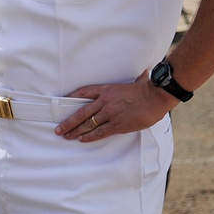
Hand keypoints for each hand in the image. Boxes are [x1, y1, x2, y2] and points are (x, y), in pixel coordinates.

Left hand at [54, 73, 175, 142]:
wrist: (155, 96)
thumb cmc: (147, 89)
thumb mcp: (134, 81)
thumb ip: (133, 80)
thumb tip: (144, 73)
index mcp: (106, 89)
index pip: (83, 92)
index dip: (71, 98)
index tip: (61, 103)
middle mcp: (104, 101)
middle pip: (80, 112)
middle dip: (68, 122)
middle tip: (58, 129)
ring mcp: (109, 113)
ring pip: (87, 124)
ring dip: (75, 131)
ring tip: (66, 136)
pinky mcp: (117, 124)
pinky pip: (100, 132)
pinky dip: (89, 136)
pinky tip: (82, 139)